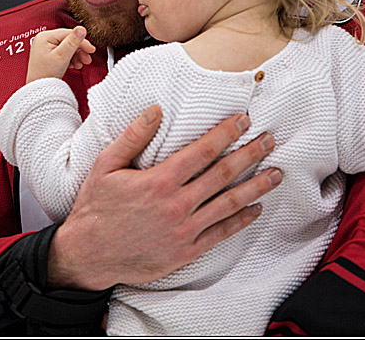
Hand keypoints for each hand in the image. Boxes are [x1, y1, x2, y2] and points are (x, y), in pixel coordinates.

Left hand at [26, 26, 96, 82]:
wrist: (39, 90)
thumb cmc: (46, 73)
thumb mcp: (62, 56)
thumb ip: (73, 41)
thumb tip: (81, 28)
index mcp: (45, 37)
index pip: (68, 34)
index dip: (82, 41)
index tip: (91, 49)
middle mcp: (44, 40)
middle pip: (68, 41)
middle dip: (79, 50)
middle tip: (88, 58)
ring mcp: (45, 48)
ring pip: (66, 48)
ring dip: (77, 55)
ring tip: (82, 63)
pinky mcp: (48, 56)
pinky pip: (63, 53)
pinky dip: (71, 59)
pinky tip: (76, 64)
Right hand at [46, 106, 279, 290]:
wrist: (88, 255)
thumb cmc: (96, 208)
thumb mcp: (105, 165)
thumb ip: (133, 136)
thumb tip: (156, 109)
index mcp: (159, 180)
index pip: (203, 150)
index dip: (226, 133)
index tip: (243, 119)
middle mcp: (177, 204)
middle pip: (224, 174)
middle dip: (250, 154)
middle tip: (270, 140)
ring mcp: (184, 230)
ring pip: (229, 204)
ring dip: (256, 187)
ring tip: (276, 173)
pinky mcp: (186, 251)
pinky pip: (221, 233)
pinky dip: (241, 220)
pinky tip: (256, 209)